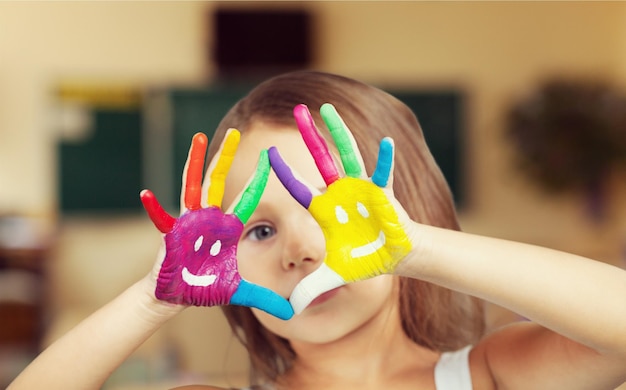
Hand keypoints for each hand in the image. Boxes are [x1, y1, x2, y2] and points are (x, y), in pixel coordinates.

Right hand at [140, 130, 292, 319]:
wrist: (179, 293)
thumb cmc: (207, 287)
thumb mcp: (240, 292)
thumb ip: (265, 298)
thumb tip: (292, 313)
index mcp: (228, 227)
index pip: (248, 198)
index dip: (258, 179)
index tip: (270, 158)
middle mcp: (210, 217)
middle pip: (220, 181)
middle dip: (226, 156)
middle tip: (236, 131)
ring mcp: (190, 221)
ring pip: (194, 185)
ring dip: (195, 162)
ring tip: (198, 138)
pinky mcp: (172, 231)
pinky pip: (162, 218)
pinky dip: (154, 209)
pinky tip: (146, 194)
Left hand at [269, 104, 412, 313]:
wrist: (391, 256)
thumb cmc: (361, 260)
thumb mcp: (332, 275)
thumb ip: (311, 288)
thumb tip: (290, 309)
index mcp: (323, 210)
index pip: (298, 188)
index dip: (284, 172)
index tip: (266, 155)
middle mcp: (338, 193)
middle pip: (320, 159)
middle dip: (309, 135)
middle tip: (297, 109)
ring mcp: (360, 190)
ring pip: (348, 155)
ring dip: (339, 133)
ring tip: (329, 109)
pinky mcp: (383, 193)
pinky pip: (384, 174)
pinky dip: (385, 161)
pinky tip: (386, 142)